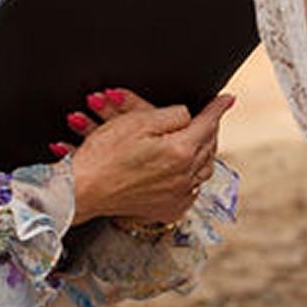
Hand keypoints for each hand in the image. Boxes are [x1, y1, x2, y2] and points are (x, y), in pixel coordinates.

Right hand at [59, 87, 232, 226]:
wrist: (80, 190)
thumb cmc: (103, 155)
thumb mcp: (138, 121)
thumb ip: (173, 114)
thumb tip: (191, 115)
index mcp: (181, 151)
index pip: (207, 123)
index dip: (217, 107)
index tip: (226, 99)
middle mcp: (184, 176)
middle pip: (209, 146)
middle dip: (211, 128)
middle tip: (211, 116)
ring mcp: (177, 195)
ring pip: (205, 169)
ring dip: (205, 151)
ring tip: (202, 138)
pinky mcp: (166, 208)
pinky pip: (192, 190)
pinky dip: (194, 176)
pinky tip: (187, 167)